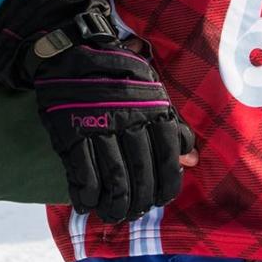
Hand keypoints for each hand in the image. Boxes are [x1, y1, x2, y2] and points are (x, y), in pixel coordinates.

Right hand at [0, 0, 195, 223]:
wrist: (71, 47)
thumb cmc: (117, 71)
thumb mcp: (152, 89)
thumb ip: (171, 125)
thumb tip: (192, 160)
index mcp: (153, 107)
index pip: (167, 157)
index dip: (166, 185)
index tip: (160, 199)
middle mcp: (129, 118)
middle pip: (140, 174)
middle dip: (138, 201)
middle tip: (133, 212)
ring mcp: (98, 125)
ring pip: (113, 178)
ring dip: (114, 205)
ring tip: (111, 214)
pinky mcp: (69, 130)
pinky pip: (81, 172)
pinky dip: (86, 194)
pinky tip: (87, 203)